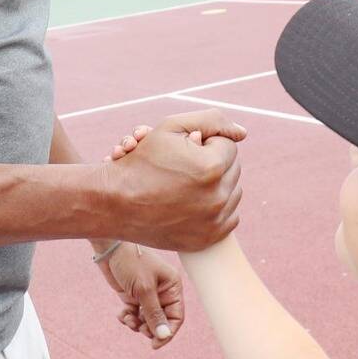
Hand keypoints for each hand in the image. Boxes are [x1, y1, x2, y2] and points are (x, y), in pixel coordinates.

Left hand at [100, 242, 185, 347]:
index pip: (176, 317)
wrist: (109, 248)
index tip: (154, 344)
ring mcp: (147, 295)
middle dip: (150, 328)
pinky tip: (122, 315)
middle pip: (162, 321)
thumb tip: (163, 336)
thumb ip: (154, 314)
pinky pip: (135, 314)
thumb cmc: (131, 262)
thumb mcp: (144, 290)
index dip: (167, 332)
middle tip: (138, 328)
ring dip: (138, 324)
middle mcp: (162, 292)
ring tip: (128, 320)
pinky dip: (129, 318)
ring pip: (147, 320)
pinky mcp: (133, 296)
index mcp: (172, 287)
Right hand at [101, 109, 246, 250]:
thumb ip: (211, 120)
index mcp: (212, 167)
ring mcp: (215, 221)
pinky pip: (228, 217)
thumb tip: (242, 133)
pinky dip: (216, 208)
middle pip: (233, 168)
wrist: (114, 204)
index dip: (205, 142)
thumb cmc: (140, 162)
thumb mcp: (170, 127)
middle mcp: (218, 197)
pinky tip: (193, 200)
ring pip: (233, 192)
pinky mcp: (209, 238)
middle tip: (184, 165)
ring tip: (187, 181)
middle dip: (212, 162)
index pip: (228, 145)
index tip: (184, 149)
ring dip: (216, 184)